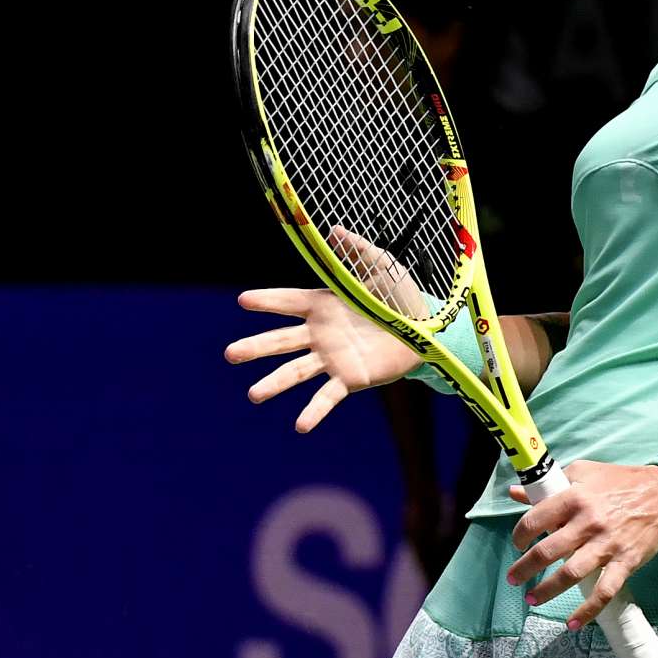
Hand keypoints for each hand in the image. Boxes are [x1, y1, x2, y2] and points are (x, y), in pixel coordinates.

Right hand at [225, 228, 427, 431]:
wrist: (427, 329)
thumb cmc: (400, 297)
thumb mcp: (382, 267)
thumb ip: (357, 252)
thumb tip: (332, 230)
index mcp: (323, 304)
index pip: (288, 301)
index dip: (267, 301)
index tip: (243, 300)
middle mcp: (321, 334)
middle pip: (280, 341)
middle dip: (255, 347)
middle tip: (230, 354)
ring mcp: (332, 358)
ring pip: (296, 371)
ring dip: (274, 383)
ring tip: (253, 395)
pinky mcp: (350, 378)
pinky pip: (327, 396)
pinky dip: (314, 411)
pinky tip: (301, 426)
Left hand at [504, 460, 657, 628]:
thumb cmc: (621, 480)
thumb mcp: (583, 472)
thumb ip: (549, 485)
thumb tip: (517, 492)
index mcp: (575, 497)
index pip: (535, 520)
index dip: (520, 535)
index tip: (518, 544)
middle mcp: (588, 522)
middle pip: (546, 552)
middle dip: (524, 568)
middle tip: (514, 578)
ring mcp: (608, 545)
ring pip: (570, 574)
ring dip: (546, 590)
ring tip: (532, 598)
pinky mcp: (626, 562)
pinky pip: (604, 591)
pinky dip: (588, 610)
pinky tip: (573, 623)